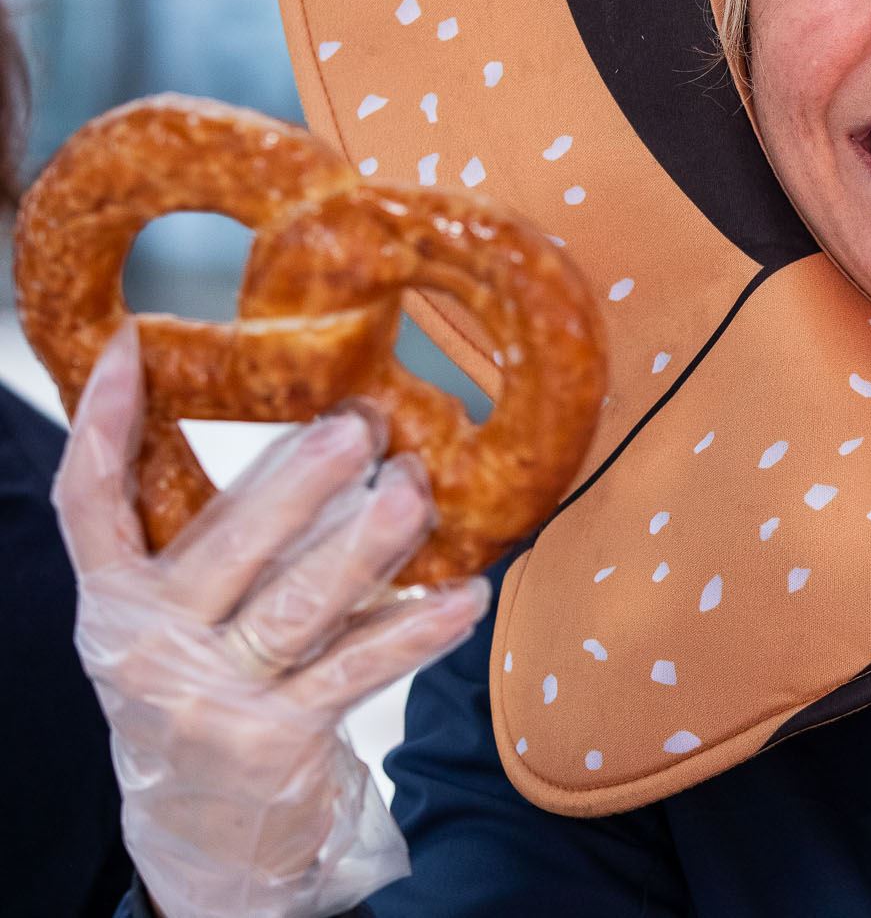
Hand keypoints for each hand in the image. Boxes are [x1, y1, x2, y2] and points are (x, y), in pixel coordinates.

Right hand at [53, 320, 492, 917]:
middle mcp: (148, 646)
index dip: (106, 424)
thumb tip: (308, 432)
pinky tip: (464, 596)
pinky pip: (356, 668)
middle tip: (362, 425)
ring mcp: (208, 696)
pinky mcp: (273, 738)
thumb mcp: (175, 621)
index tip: (133, 349)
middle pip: (225, 544)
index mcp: (116, 602)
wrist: (201, 836)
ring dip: (368, 543)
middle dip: (298, 481)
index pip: (90, 504)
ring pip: (298, 603)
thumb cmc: (202, 692)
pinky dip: (416, 628)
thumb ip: (209, 541)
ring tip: (418, 492)